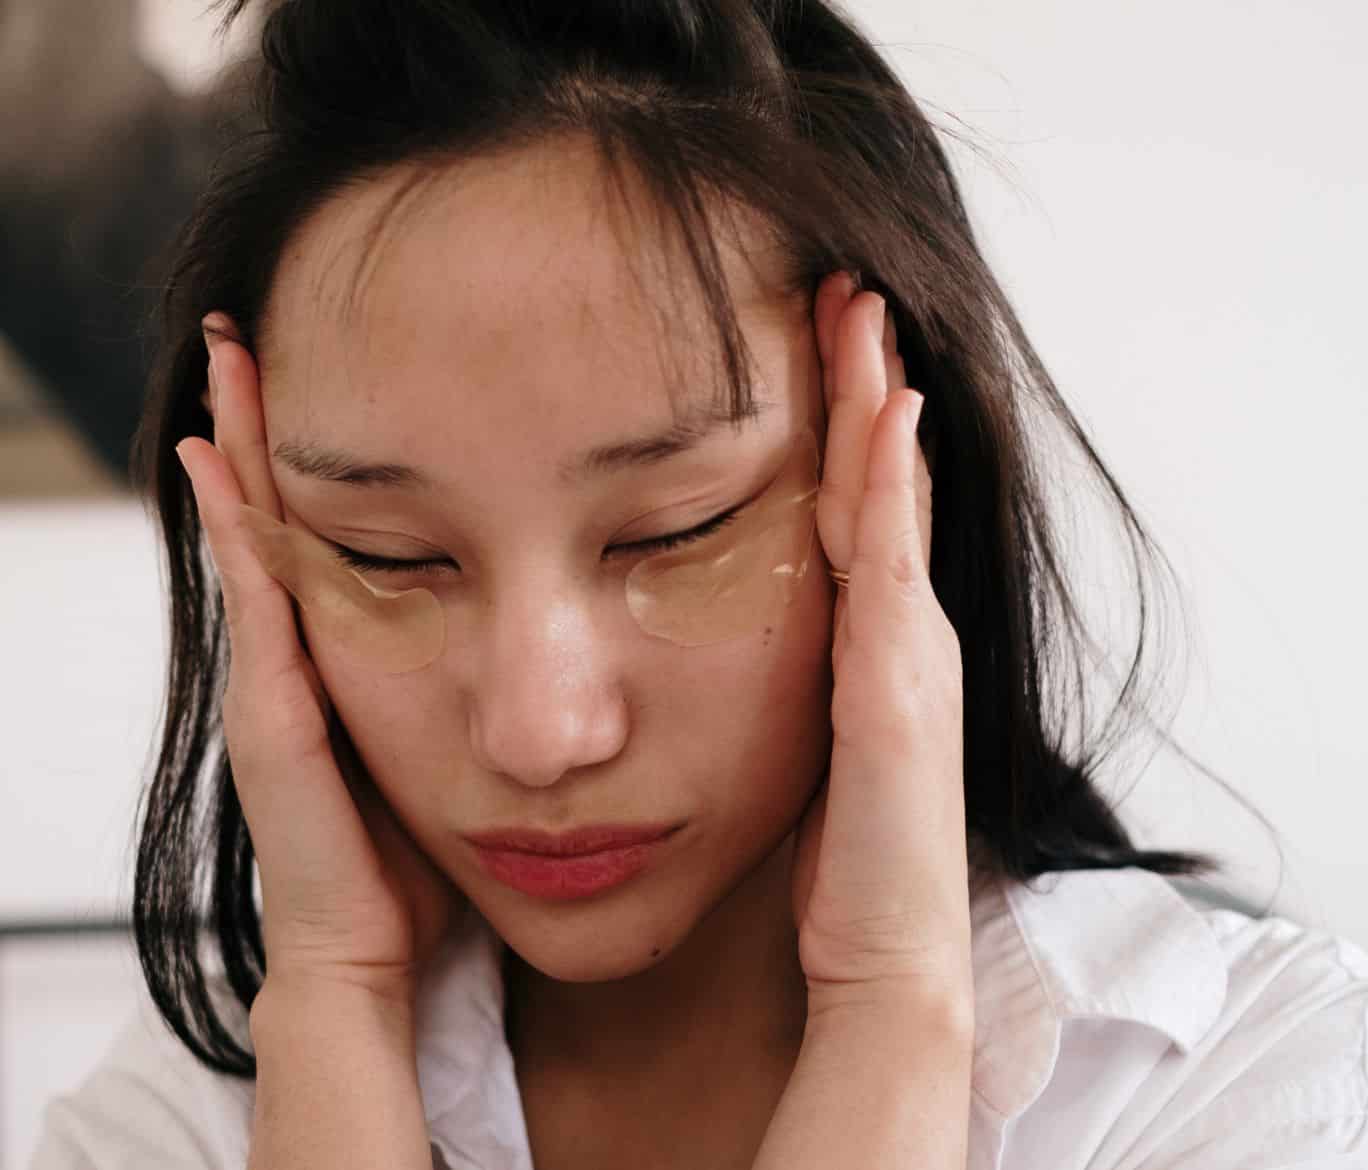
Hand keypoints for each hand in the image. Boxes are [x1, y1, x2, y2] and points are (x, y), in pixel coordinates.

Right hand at [177, 315, 466, 1004]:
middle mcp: (307, 658)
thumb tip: (576, 619)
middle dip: (269, 424)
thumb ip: (491, 680)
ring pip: (260, 542)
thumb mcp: (461, 744)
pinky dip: (238, 536)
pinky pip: (258, 607)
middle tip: (255, 328)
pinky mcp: (277, 719)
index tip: (337, 362)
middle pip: (285, 516)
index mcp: (361, 657)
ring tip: (232, 359)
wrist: (379, 953)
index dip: (328, 453)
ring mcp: (282, 684)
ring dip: (243, 451)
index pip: (340, 530)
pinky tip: (220, 466)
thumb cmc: (430, 855)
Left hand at [790, 273, 971, 1017]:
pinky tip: (886, 417)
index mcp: (865, 651)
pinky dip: (892, 490)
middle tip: (847, 287)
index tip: (817, 340)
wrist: (882, 965)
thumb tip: (717, 644)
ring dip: (878, 407)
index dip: (841, 427)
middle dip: (865, 385)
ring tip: (865, 315)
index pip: (852, 513)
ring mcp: (911, 660)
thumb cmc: (835, 868)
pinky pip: (894, 569)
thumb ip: (781, 689)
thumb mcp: (798, 753)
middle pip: (881, 486)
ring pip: (893, 506)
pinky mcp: (902, 696)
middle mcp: (900, 638)